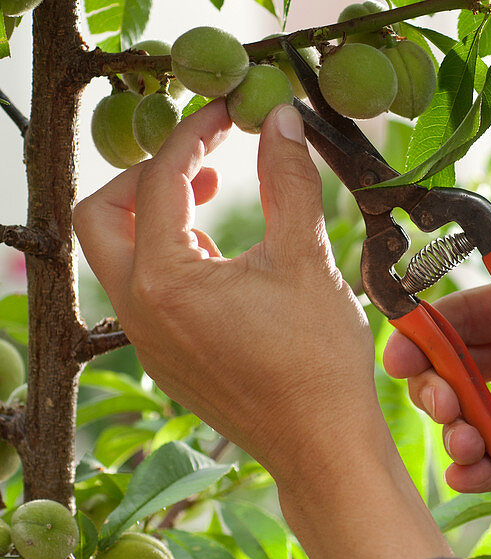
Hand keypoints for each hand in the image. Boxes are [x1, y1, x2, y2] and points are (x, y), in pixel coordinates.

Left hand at [74, 100, 450, 558]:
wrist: (322, 447)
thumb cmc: (318, 360)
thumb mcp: (305, 258)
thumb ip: (287, 181)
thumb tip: (282, 120)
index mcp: (164, 282)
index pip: (160, 180)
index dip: (195, 133)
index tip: (230, 111)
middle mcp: (138, 311)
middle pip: (101, 216)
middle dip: (146, 175)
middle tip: (200, 158)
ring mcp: (146, 339)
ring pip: (118, 254)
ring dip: (156, 214)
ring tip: (213, 194)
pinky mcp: (164, 356)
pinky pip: (143, 288)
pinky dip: (168, 252)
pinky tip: (221, 251)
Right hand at [383, 240, 490, 505]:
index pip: (477, 312)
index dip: (434, 326)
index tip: (402, 343)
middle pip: (463, 366)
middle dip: (434, 381)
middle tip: (432, 399)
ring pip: (477, 415)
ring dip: (456, 428)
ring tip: (462, 442)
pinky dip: (481, 469)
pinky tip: (469, 473)